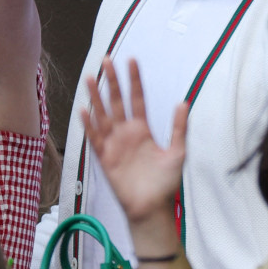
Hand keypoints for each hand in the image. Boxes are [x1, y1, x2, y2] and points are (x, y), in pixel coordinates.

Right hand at [81, 58, 186, 226]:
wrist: (151, 208)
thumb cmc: (164, 183)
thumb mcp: (177, 153)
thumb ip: (178, 128)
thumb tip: (183, 102)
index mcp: (142, 130)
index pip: (137, 99)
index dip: (134, 80)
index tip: (131, 61)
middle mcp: (126, 133)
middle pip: (116, 101)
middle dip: (111, 81)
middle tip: (106, 60)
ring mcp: (114, 144)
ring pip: (102, 115)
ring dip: (96, 97)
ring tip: (89, 77)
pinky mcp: (105, 158)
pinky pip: (95, 138)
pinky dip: (89, 125)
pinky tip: (84, 110)